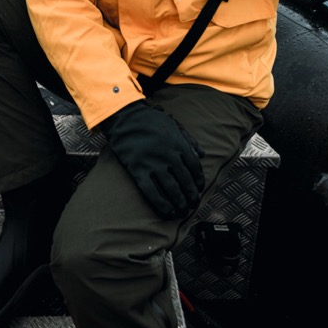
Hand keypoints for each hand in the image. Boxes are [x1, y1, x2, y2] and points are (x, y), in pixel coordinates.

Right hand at [99, 101, 205, 219]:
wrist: (125, 116)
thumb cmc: (149, 119)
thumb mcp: (173, 124)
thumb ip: (188, 140)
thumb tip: (202, 154)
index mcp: (179, 144)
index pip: (195, 168)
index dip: (199, 181)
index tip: (199, 189)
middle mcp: (169, 156)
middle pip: (186, 181)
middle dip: (191, 196)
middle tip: (193, 205)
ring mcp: (154, 164)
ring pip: (172, 189)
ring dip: (180, 203)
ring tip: (182, 211)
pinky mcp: (138, 170)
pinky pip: (152, 192)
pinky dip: (161, 204)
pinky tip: (167, 212)